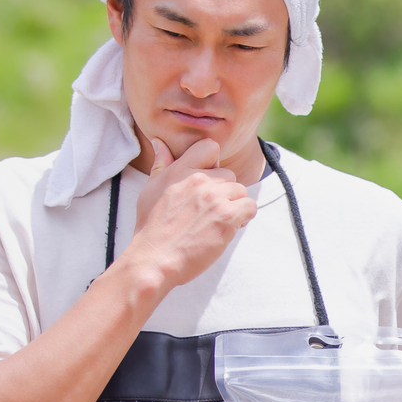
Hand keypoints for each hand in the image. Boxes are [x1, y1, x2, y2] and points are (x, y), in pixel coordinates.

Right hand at [121, 136, 256, 289]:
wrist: (154, 259)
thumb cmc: (151, 228)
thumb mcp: (151, 190)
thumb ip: (162, 164)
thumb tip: (159, 142)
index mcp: (180, 170)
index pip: (210, 147)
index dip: (213, 163)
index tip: (207, 183)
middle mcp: (199, 179)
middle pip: (229, 175)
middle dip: (223, 192)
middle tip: (208, 212)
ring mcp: (215, 197)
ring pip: (241, 191)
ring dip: (233, 206)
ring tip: (216, 222)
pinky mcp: (227, 217)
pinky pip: (250, 207)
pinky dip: (243, 218)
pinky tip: (227, 228)